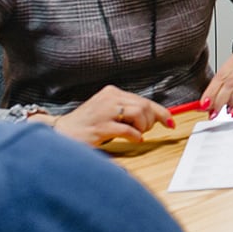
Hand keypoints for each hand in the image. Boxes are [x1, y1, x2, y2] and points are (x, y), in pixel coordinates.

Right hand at [50, 84, 173, 145]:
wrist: (62, 133)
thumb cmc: (87, 124)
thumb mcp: (108, 111)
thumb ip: (128, 111)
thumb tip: (154, 117)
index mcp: (112, 92)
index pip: (143, 100)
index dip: (160, 112)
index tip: (170, 121)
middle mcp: (109, 98)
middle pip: (144, 106)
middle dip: (151, 121)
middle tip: (144, 130)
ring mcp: (105, 112)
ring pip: (139, 115)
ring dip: (143, 128)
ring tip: (136, 134)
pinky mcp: (101, 127)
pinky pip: (129, 130)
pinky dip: (135, 136)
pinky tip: (132, 139)